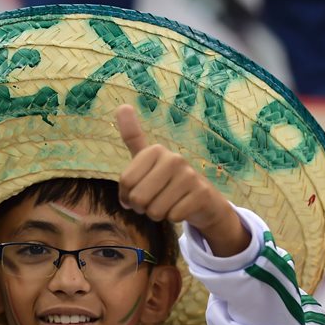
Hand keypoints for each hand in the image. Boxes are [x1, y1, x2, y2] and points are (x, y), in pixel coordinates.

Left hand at [116, 104, 248, 256]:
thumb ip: (133, 136)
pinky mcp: (201, 193)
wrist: (202, 200)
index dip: (127, 196)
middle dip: (142, 208)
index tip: (139, 190)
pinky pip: (172, 216)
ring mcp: (189, 175)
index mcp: (155, 150)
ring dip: (158, 214)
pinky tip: (182, 208)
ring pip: (155, 210)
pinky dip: (173, 218)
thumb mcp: (147, 160)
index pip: (125, 182)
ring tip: (169, 203)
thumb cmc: (167, 182)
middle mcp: (173, 158)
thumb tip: (122, 106)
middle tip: (155, 201)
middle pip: (138, 198)